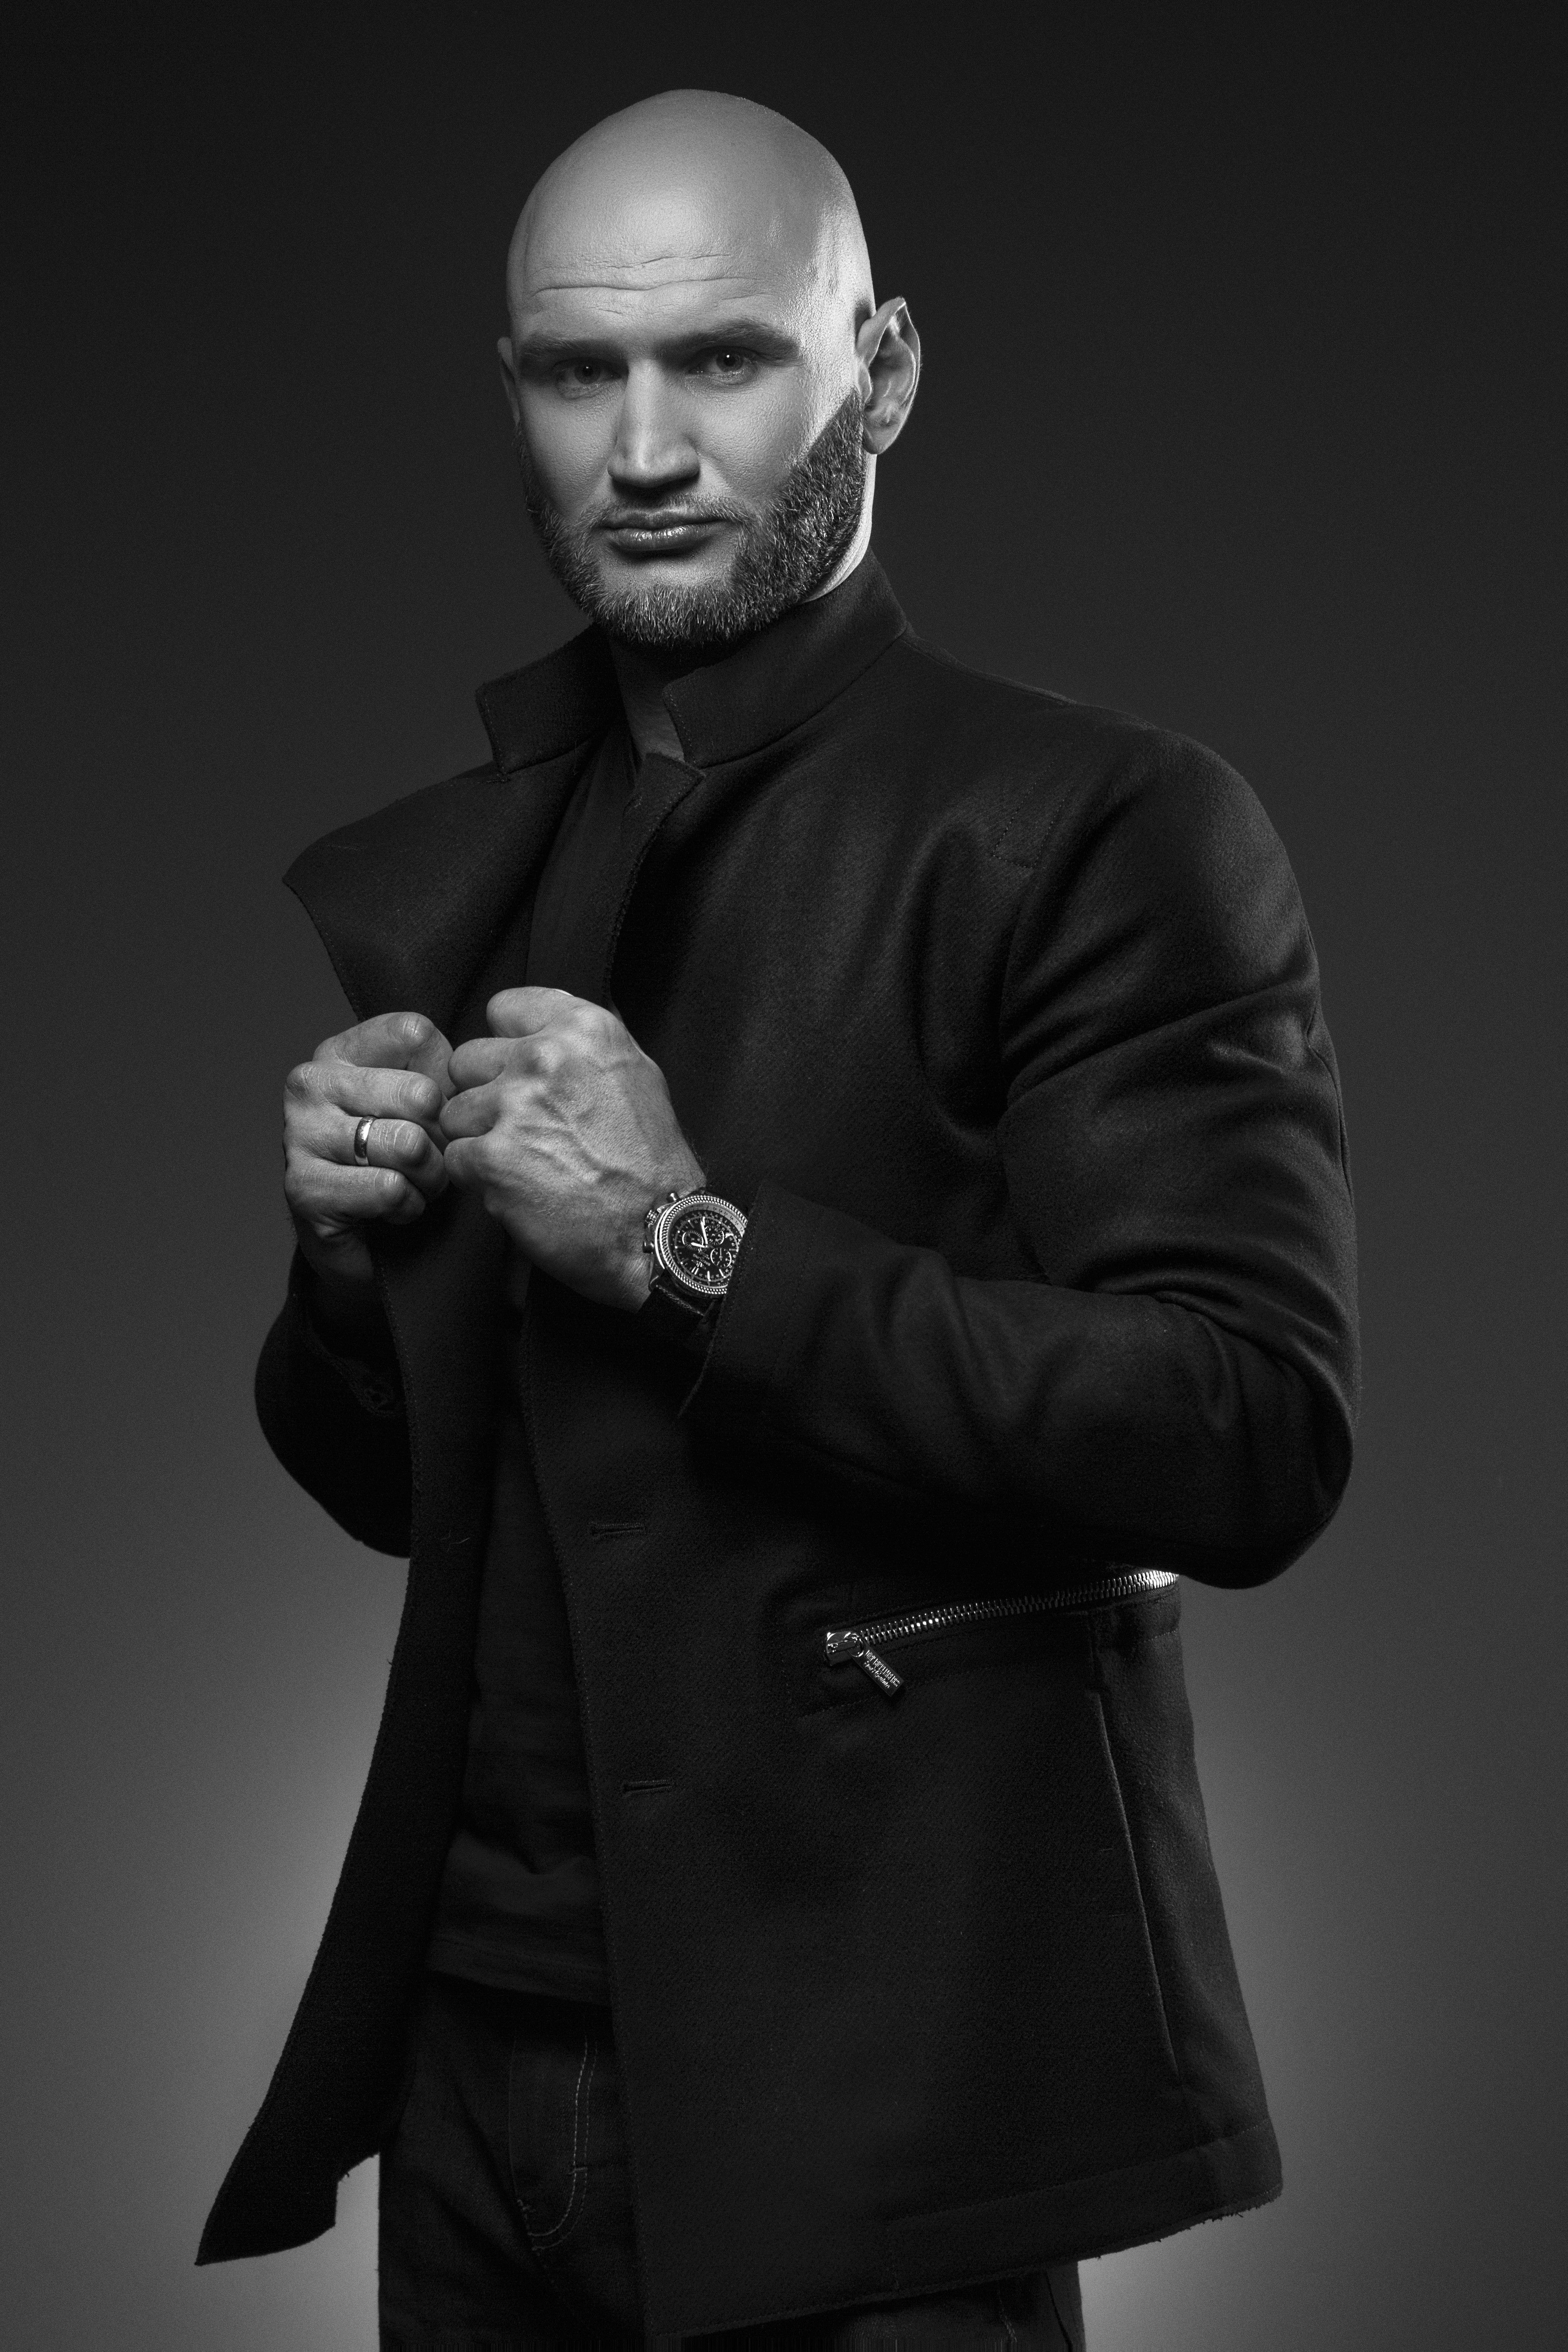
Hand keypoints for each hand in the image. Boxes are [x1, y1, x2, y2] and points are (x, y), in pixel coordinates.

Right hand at [283, 1011, 453, 1309]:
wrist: (356, 1236)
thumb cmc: (396, 1160)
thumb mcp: (421, 1105)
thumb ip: (442, 1073)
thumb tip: (473, 1076)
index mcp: (339, 1051)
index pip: (415, 1033)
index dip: (447, 1079)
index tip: (433, 1111)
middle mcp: (310, 1083)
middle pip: (422, 1094)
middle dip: (443, 1138)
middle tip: (430, 1159)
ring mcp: (300, 1134)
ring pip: (410, 1145)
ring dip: (430, 1178)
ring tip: (415, 1184)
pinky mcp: (304, 1187)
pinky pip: (390, 1189)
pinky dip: (408, 1206)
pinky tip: (393, 1208)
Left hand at [440, 988, 702, 1310]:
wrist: (656, 1232)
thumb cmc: (651, 1164)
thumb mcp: (637, 1076)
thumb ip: (586, 1046)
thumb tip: (550, 1023)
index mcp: (583, 1030)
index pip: (503, 1008)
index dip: (507, 1045)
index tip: (521, 1074)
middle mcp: (545, 1057)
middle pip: (468, 1060)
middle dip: (485, 1094)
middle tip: (523, 1129)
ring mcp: (515, 1105)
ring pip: (455, 1111)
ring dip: (478, 1138)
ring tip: (524, 1164)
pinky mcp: (492, 1157)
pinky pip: (454, 1157)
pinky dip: (478, 1179)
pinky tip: (518, 1189)